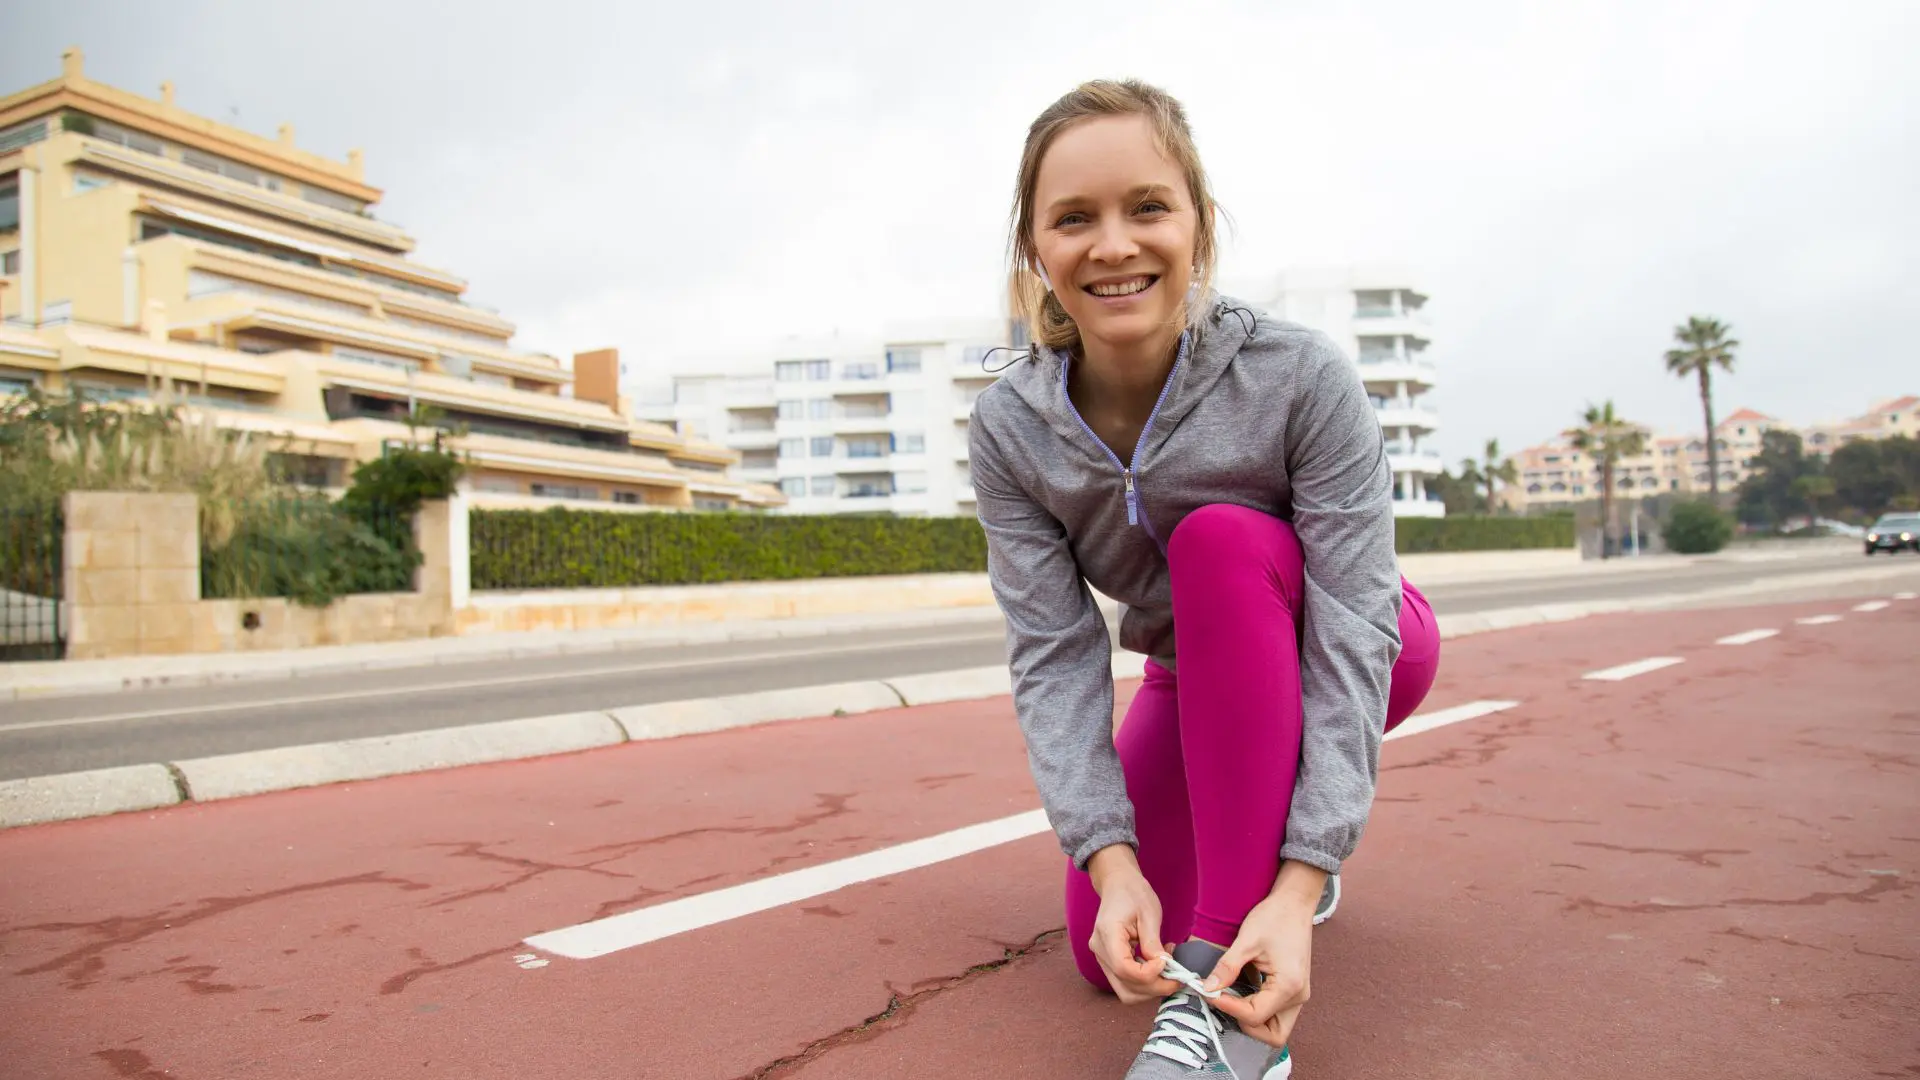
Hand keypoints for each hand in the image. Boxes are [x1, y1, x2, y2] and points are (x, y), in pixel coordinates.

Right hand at [1087, 845, 1179, 1003]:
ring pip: (1125, 991)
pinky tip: (1157, 967)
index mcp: (1107, 934)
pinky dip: (1145, 983)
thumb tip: (1165, 968)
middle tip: (1177, 977)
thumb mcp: (1149, 914)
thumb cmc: (1134, 894)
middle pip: (1125, 986)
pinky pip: (1126, 983)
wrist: (1118, 885)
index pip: (1124, 969)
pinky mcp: (1109, 962)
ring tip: (1168, 971)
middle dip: (1154, 988)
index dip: (1149, 974)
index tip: (1167, 963)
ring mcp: (1102, 958)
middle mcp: (1100, 950)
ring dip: (1150, 989)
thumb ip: (1154, 943)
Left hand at [1202, 885, 1316, 1048]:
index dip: (1228, 1008)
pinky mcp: (1292, 991)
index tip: (1208, 993)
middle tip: (1222, 1003)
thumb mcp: (1247, 940)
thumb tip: (1207, 989)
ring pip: (1275, 1028)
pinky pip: (1275, 1014)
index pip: (1255, 1015)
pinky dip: (1256, 1011)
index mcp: (1289, 986)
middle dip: (1245, 1025)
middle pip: (1272, 1035)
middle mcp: (1298, 996)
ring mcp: (1298, 995)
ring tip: (1228, 1000)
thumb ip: (1227, 968)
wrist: (1294, 902)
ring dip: (1251, 1021)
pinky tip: (1237, 994)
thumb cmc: (1275, 917)